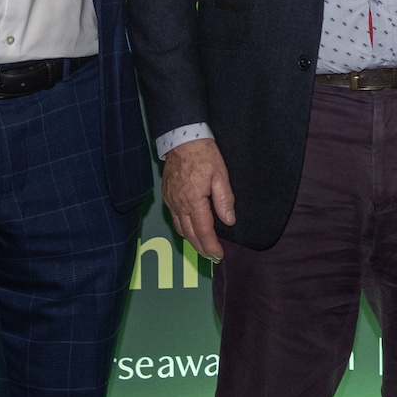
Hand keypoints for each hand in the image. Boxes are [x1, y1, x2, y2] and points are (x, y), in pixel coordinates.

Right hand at [161, 139, 234, 262]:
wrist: (182, 139)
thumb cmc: (204, 155)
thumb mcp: (221, 175)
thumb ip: (224, 200)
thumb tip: (228, 221)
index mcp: (194, 201)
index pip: (203, 231)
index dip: (211, 246)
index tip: (219, 255)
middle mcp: (179, 204)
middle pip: (190, 234)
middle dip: (202, 248)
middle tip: (213, 257)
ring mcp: (171, 200)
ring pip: (180, 228)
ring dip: (191, 240)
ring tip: (203, 246)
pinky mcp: (167, 195)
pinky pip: (174, 218)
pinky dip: (183, 228)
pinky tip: (190, 229)